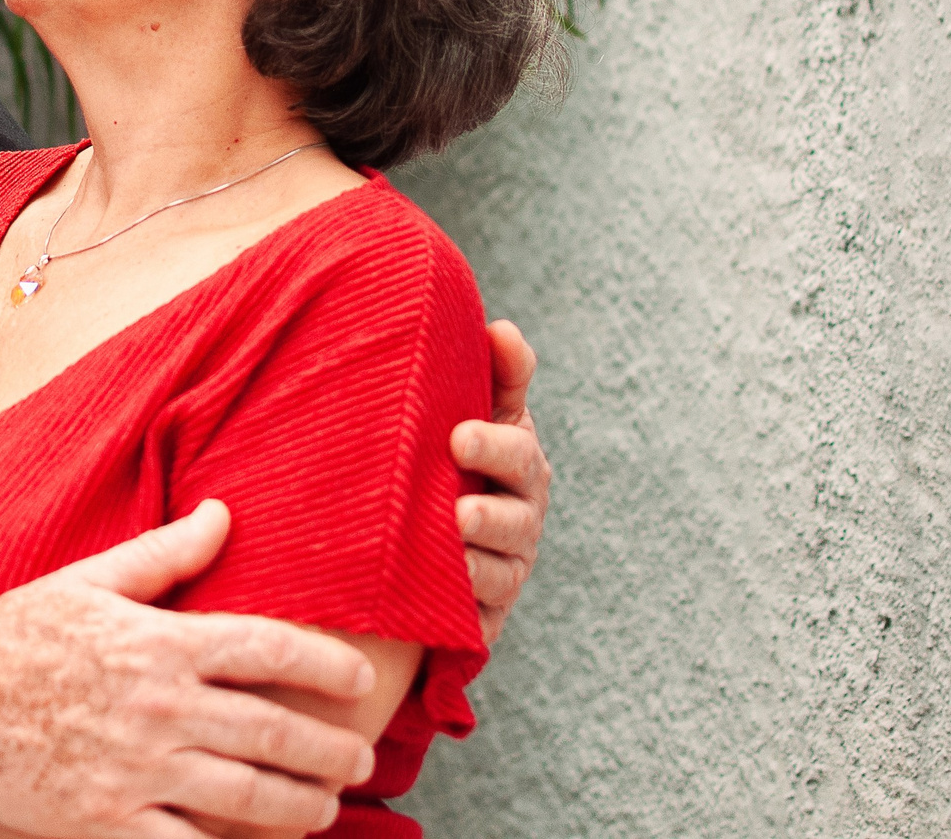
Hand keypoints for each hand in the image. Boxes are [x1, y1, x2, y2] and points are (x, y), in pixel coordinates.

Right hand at [0, 499, 375, 838]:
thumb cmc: (16, 633)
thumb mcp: (92, 579)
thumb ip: (166, 553)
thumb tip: (224, 513)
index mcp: (163, 641)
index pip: (272, 650)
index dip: (329, 667)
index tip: (361, 681)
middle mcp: (161, 706)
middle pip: (274, 730)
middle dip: (330, 750)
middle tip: (361, 758)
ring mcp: (136, 768)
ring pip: (247, 796)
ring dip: (301, 806)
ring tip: (324, 808)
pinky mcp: (106, 821)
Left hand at [453, 319, 550, 644]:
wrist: (429, 533)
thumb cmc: (458, 458)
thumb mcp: (480, 411)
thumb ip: (499, 374)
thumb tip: (502, 329)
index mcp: (521, 464)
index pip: (518, 452)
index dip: (494, 446)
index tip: (457, 437)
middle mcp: (521, 520)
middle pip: (515, 520)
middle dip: (488, 515)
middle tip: (457, 511)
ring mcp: (504, 570)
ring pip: (497, 574)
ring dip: (475, 567)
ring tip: (450, 555)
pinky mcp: (482, 617)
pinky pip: (476, 622)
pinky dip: (462, 615)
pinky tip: (439, 605)